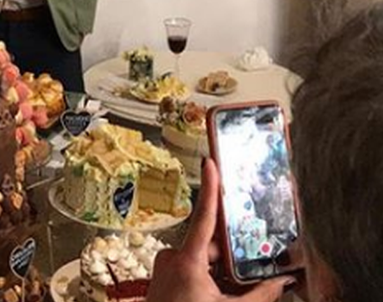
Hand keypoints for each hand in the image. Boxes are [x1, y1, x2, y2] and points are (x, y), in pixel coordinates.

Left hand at [146, 160, 293, 301]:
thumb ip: (261, 295)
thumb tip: (286, 281)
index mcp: (187, 260)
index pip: (204, 217)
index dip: (210, 188)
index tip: (211, 162)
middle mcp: (173, 258)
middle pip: (211, 245)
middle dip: (232, 256)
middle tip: (255, 266)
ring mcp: (166, 267)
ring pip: (203, 259)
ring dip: (222, 270)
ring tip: (233, 290)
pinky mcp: (164, 276)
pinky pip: (192, 268)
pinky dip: (210, 277)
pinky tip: (222, 292)